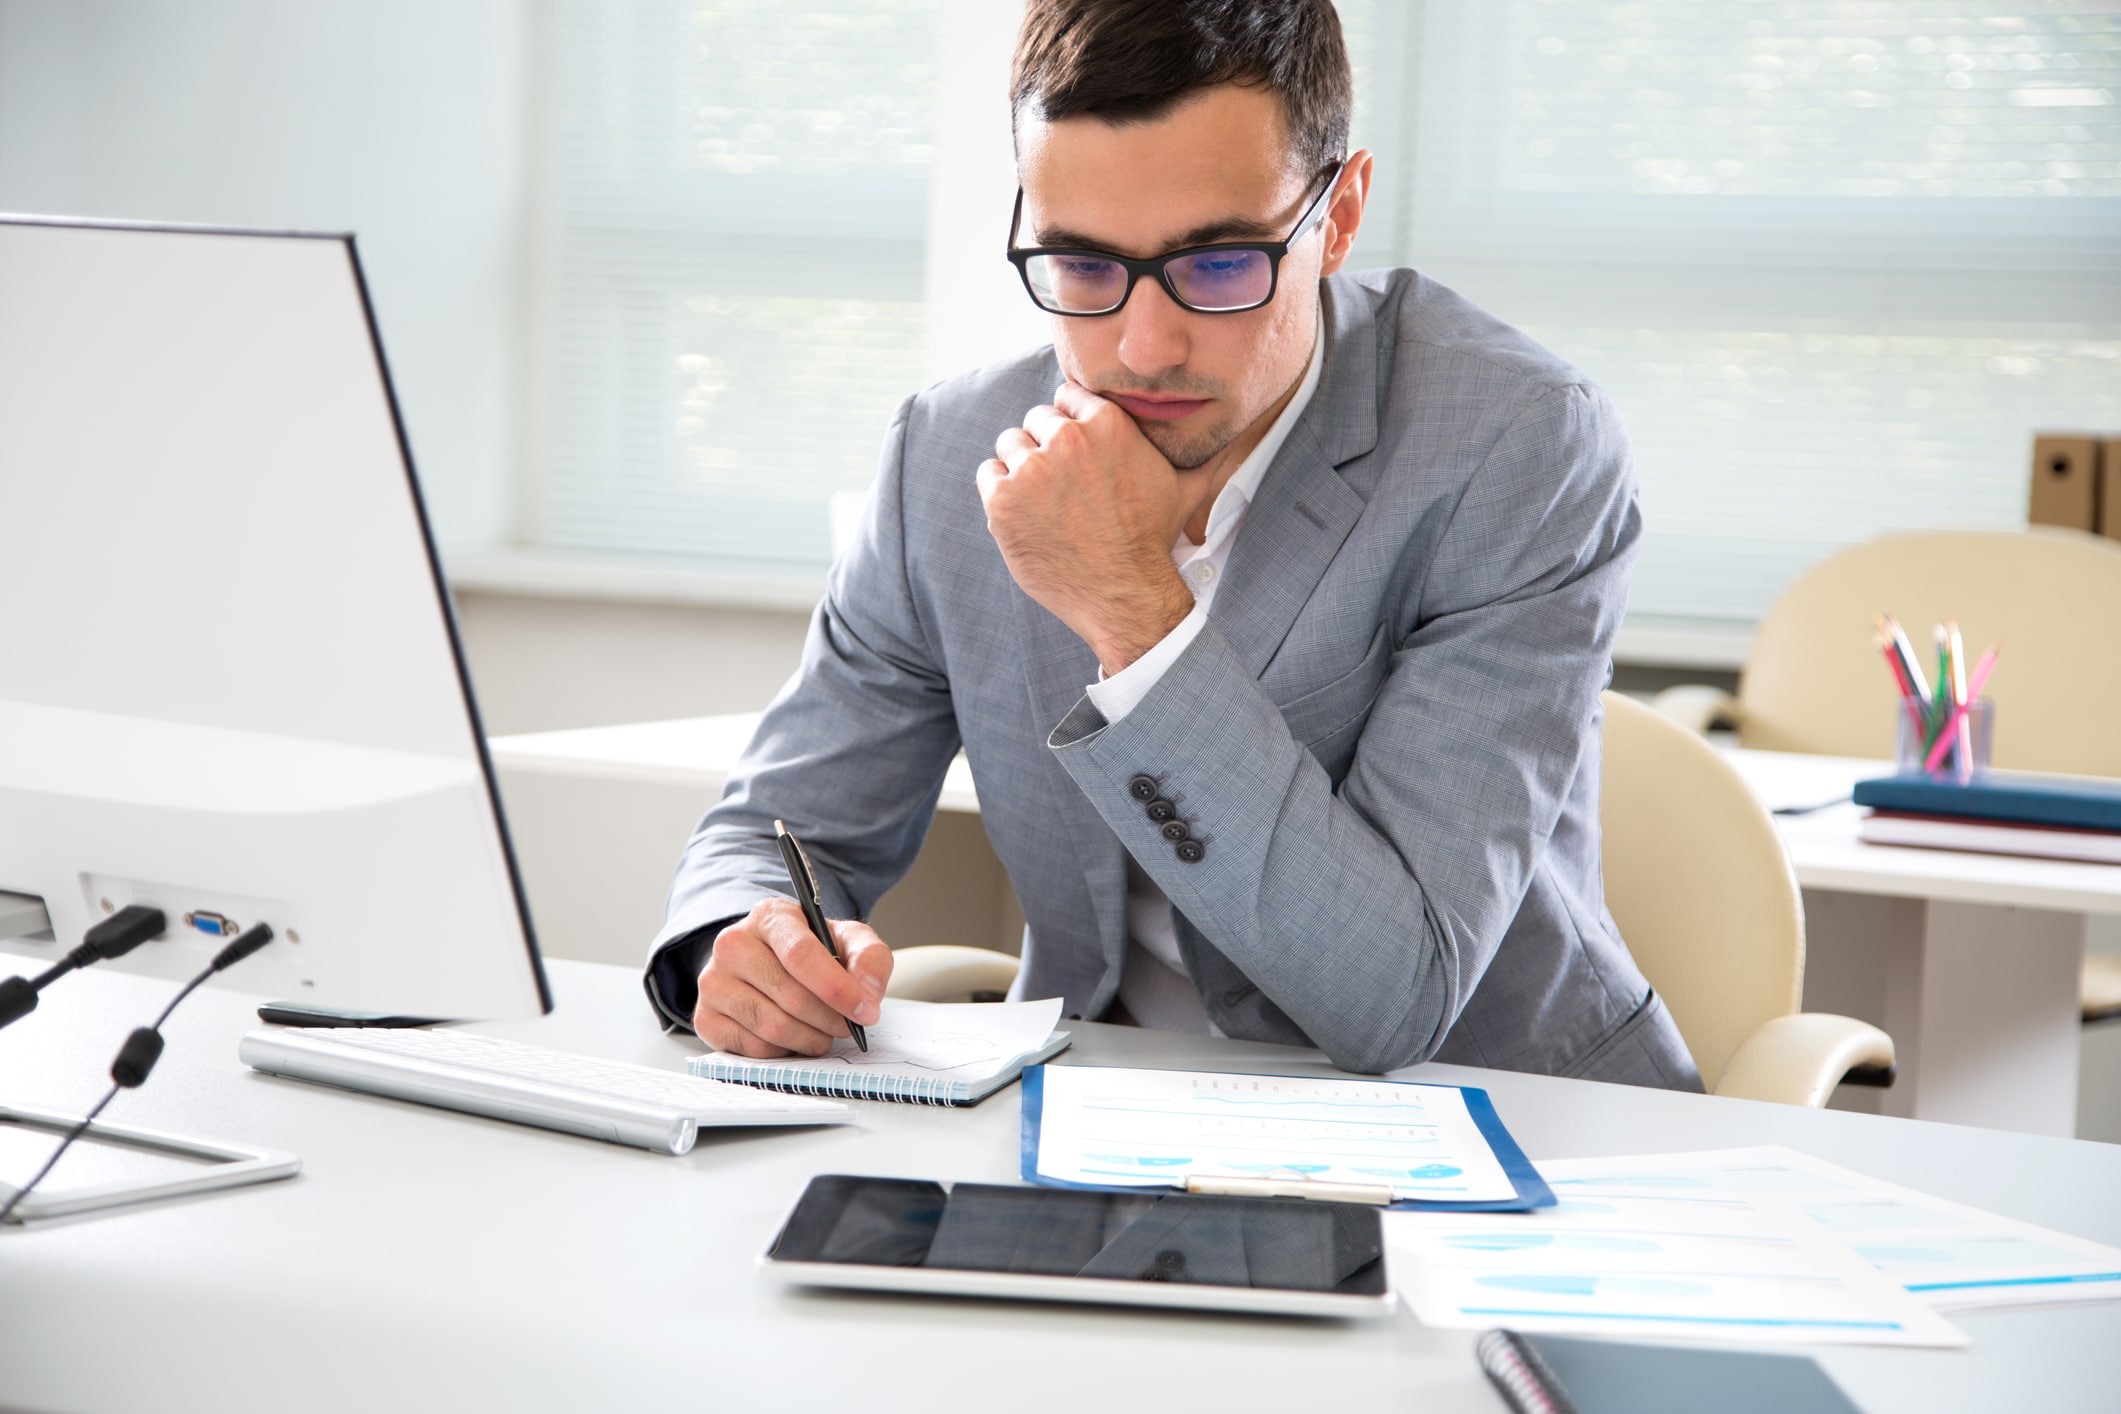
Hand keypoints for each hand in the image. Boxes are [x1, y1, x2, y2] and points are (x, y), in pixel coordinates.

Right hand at [691, 898, 890, 1057]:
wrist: (767, 961)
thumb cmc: (811, 950)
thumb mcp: (847, 940)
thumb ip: (869, 957)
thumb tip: (868, 994)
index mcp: (769, 916)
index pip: (801, 954)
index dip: (837, 989)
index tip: (865, 1011)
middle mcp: (732, 944)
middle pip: (791, 996)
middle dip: (831, 1019)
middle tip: (849, 1025)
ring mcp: (713, 982)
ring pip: (772, 1027)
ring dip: (811, 1039)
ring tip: (824, 1031)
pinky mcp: (704, 1017)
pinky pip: (754, 1049)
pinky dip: (785, 1051)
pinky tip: (794, 1037)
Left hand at [979, 383, 1198, 674]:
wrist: (1125, 594)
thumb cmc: (1153, 539)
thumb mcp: (1186, 487)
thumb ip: (1204, 451)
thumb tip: (1239, 433)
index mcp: (1106, 423)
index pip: (1067, 396)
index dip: (1071, 424)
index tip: (1077, 453)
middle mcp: (1065, 439)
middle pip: (1036, 420)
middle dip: (1045, 446)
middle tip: (1061, 484)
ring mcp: (1030, 470)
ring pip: (1010, 444)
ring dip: (1020, 467)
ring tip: (1044, 501)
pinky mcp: (1003, 501)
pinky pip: (988, 475)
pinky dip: (999, 492)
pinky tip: (1026, 514)